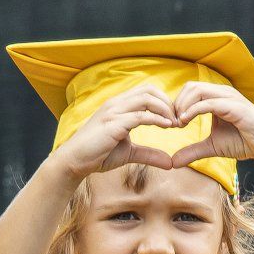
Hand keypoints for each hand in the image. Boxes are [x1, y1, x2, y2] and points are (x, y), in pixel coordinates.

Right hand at [49, 86, 180, 181]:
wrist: (74, 161)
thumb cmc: (98, 155)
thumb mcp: (129, 153)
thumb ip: (149, 154)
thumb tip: (170, 163)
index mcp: (118, 105)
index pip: (146, 91)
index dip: (164, 102)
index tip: (174, 119)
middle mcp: (116, 103)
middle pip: (149, 90)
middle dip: (168, 103)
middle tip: (178, 120)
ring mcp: (114, 112)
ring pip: (146, 99)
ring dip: (165, 109)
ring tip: (174, 124)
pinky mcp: (113, 124)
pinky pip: (140, 115)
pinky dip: (157, 119)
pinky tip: (167, 127)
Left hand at [169, 82, 253, 165]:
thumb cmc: (243, 142)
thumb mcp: (212, 147)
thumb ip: (192, 151)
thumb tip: (173, 162)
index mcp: (216, 97)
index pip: (189, 90)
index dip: (176, 105)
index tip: (171, 124)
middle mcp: (222, 92)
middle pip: (190, 86)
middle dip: (176, 104)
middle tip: (172, 124)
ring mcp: (229, 97)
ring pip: (197, 91)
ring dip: (182, 106)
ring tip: (178, 124)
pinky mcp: (234, 107)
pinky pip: (208, 103)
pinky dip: (192, 111)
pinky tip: (185, 123)